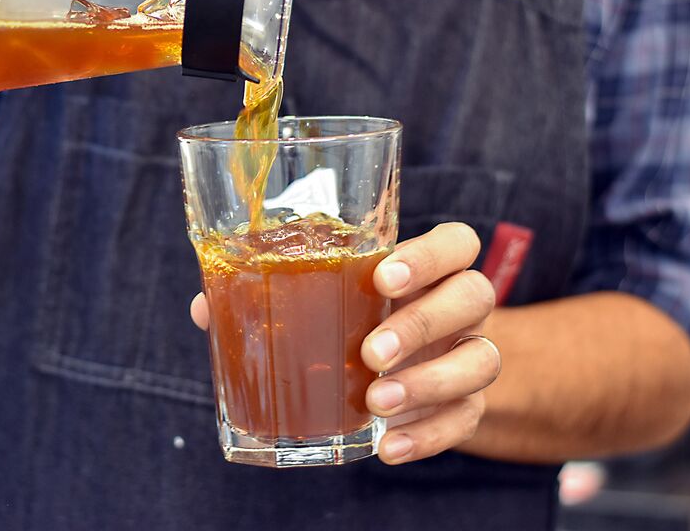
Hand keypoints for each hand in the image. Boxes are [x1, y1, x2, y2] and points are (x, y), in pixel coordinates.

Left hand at [189, 222, 499, 464]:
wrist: (406, 367)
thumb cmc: (349, 317)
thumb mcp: (317, 298)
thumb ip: (269, 292)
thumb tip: (206, 306)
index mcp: (426, 267)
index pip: (456, 243)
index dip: (430, 255)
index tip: (382, 277)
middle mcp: (458, 307)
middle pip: (475, 296)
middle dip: (422, 324)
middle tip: (370, 353)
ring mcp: (469, 355)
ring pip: (482, 361)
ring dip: (429, 383)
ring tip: (376, 403)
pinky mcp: (468, 406)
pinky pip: (467, 420)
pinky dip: (429, 436)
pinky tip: (389, 447)